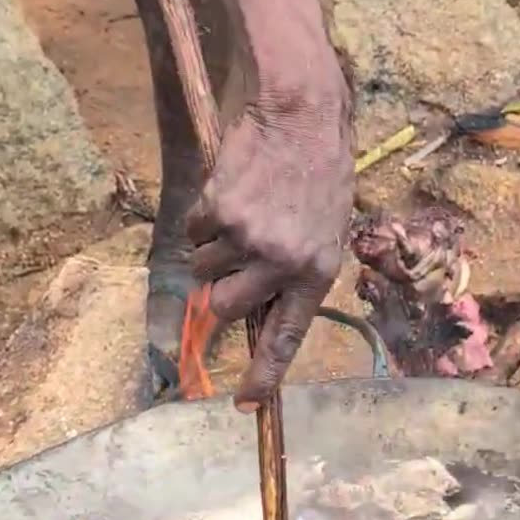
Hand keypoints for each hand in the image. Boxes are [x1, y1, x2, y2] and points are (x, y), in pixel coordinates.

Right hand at [187, 69, 353, 411]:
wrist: (303, 116)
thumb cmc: (321, 173)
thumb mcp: (327, 231)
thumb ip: (297, 272)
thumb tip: (260, 310)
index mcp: (317, 272)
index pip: (286, 338)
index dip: (263, 375)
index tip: (245, 404)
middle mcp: (281, 263)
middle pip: (224, 308)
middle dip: (220, 290)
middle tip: (233, 261)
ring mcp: (247, 238)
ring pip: (203, 268)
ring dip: (212, 248)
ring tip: (242, 212)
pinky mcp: (218, 211)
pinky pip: (192, 232)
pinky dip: (202, 217)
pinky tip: (230, 192)